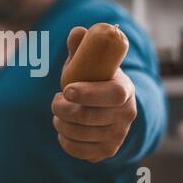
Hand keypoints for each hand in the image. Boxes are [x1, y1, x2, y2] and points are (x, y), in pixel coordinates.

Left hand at [51, 27, 136, 162]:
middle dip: (62, 108)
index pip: (112, 95)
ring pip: (79, 134)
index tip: (66, 90)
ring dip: (60, 122)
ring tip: (58, 112)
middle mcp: (126, 115)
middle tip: (56, 100)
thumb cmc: (96, 80)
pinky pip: (77, 150)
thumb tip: (77, 31)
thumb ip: (84, 47)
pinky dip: (63, 139)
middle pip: (87, 117)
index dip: (88, 93)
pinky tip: (63, 128)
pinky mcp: (106, 151)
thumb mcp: (92, 62)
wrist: (110, 107)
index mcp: (125, 90)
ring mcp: (117, 136)